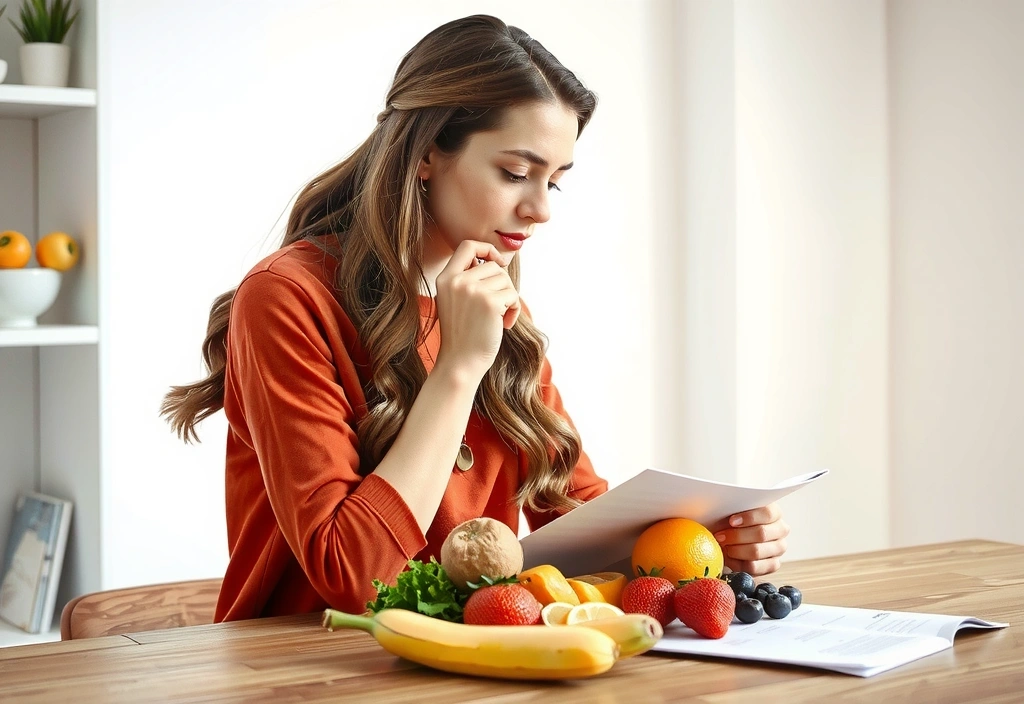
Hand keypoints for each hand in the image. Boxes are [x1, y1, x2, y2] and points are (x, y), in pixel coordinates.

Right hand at [434, 240, 520, 380]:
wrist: (460, 362)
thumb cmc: (463, 335)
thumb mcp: (455, 301)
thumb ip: (468, 280)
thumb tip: (497, 262)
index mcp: (445, 278)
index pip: (467, 245)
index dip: (486, 248)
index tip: (497, 262)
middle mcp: (457, 281)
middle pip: (492, 265)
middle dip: (502, 284)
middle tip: (498, 306)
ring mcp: (472, 290)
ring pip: (505, 279)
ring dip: (509, 298)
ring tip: (499, 317)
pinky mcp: (489, 301)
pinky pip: (513, 295)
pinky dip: (514, 310)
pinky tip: (504, 324)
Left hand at [714, 503, 788, 576]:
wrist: (734, 537)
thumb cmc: (733, 520)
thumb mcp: (733, 510)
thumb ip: (731, 507)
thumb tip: (720, 505)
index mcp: (774, 512)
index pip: (767, 513)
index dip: (749, 517)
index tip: (731, 521)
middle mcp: (781, 530)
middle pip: (761, 534)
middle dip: (737, 536)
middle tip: (720, 536)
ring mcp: (778, 548)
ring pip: (757, 552)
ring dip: (736, 550)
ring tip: (724, 547)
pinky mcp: (773, 565)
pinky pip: (755, 567)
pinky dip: (738, 563)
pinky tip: (729, 557)